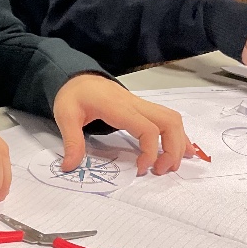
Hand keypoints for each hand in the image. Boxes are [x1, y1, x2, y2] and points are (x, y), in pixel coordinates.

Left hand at [54, 74, 191, 175]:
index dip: (150, 152)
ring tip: (173, 165)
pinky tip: (181, 149)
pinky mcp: (142, 108)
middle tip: (161, 170)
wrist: (77, 77)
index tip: (140, 169)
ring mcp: (140, 104)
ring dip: (178, 142)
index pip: (148, 129)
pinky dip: (177, 134)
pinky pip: (166, 118)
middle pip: (169, 122)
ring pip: (172, 119)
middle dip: (173, 148)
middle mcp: (135, 103)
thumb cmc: (73, 96)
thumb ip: (71, 142)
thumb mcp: (65, 116)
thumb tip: (70, 167)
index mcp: (118, 107)